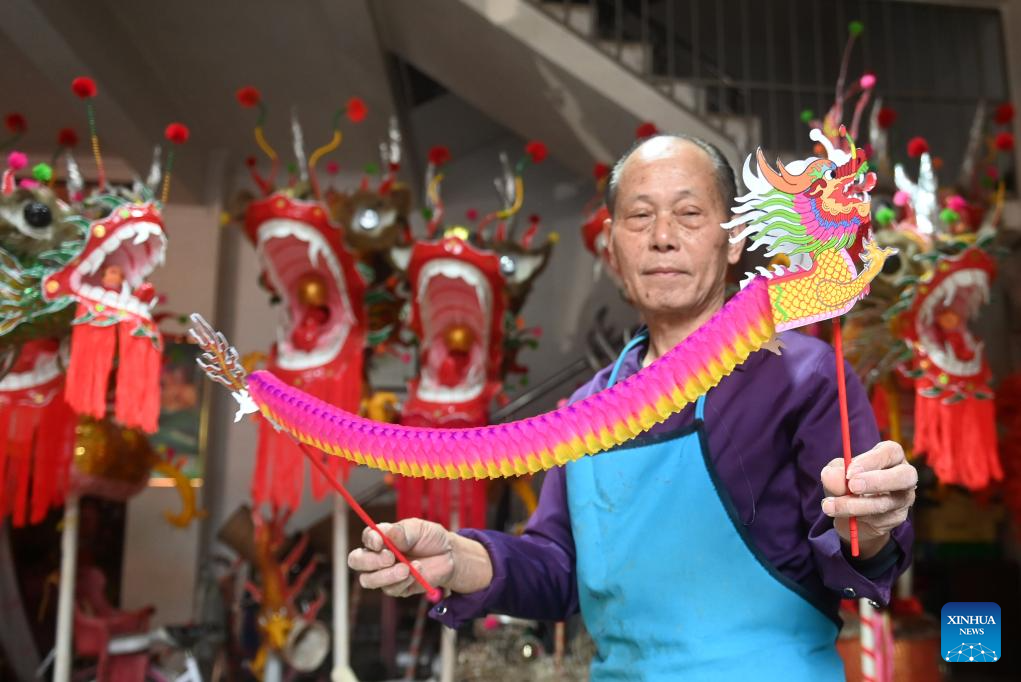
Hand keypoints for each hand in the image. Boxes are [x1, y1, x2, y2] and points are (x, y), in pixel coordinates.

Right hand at [347, 518, 492, 597]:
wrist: (449, 557)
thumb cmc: (432, 538)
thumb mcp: (421, 528)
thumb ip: (404, 532)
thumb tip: (389, 535)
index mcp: (381, 537)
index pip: (366, 538)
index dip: (369, 540)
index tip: (380, 541)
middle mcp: (378, 556)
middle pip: (356, 561)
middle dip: (370, 561)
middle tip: (390, 557)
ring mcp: (384, 574)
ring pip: (368, 580)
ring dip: (385, 575)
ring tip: (406, 569)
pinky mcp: (396, 588)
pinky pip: (390, 590)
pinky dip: (402, 582)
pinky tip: (416, 573)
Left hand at [820, 441, 916, 558]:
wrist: (850, 515)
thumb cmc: (847, 484)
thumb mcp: (836, 474)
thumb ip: (834, 473)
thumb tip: (831, 476)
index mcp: (891, 457)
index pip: (891, 452)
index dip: (871, 460)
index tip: (849, 471)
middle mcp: (904, 477)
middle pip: (905, 476)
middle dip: (877, 481)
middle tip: (852, 486)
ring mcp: (903, 499)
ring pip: (886, 503)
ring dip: (855, 505)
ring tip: (829, 506)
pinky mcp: (896, 519)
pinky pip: (878, 520)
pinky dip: (855, 518)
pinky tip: (842, 517)